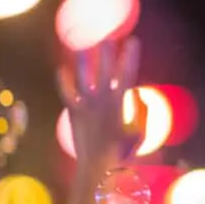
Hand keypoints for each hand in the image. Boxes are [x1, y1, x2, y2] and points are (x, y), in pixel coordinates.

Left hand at [58, 37, 146, 167]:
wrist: (96, 167)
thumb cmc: (121, 153)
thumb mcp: (139, 133)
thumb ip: (142, 111)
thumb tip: (138, 92)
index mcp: (119, 103)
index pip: (127, 74)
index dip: (130, 56)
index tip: (133, 41)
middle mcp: (101, 100)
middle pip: (104, 70)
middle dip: (107, 52)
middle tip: (108, 36)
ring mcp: (86, 105)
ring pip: (83, 76)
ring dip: (84, 60)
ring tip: (82, 45)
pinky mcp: (74, 112)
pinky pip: (67, 92)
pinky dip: (64, 80)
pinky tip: (62, 68)